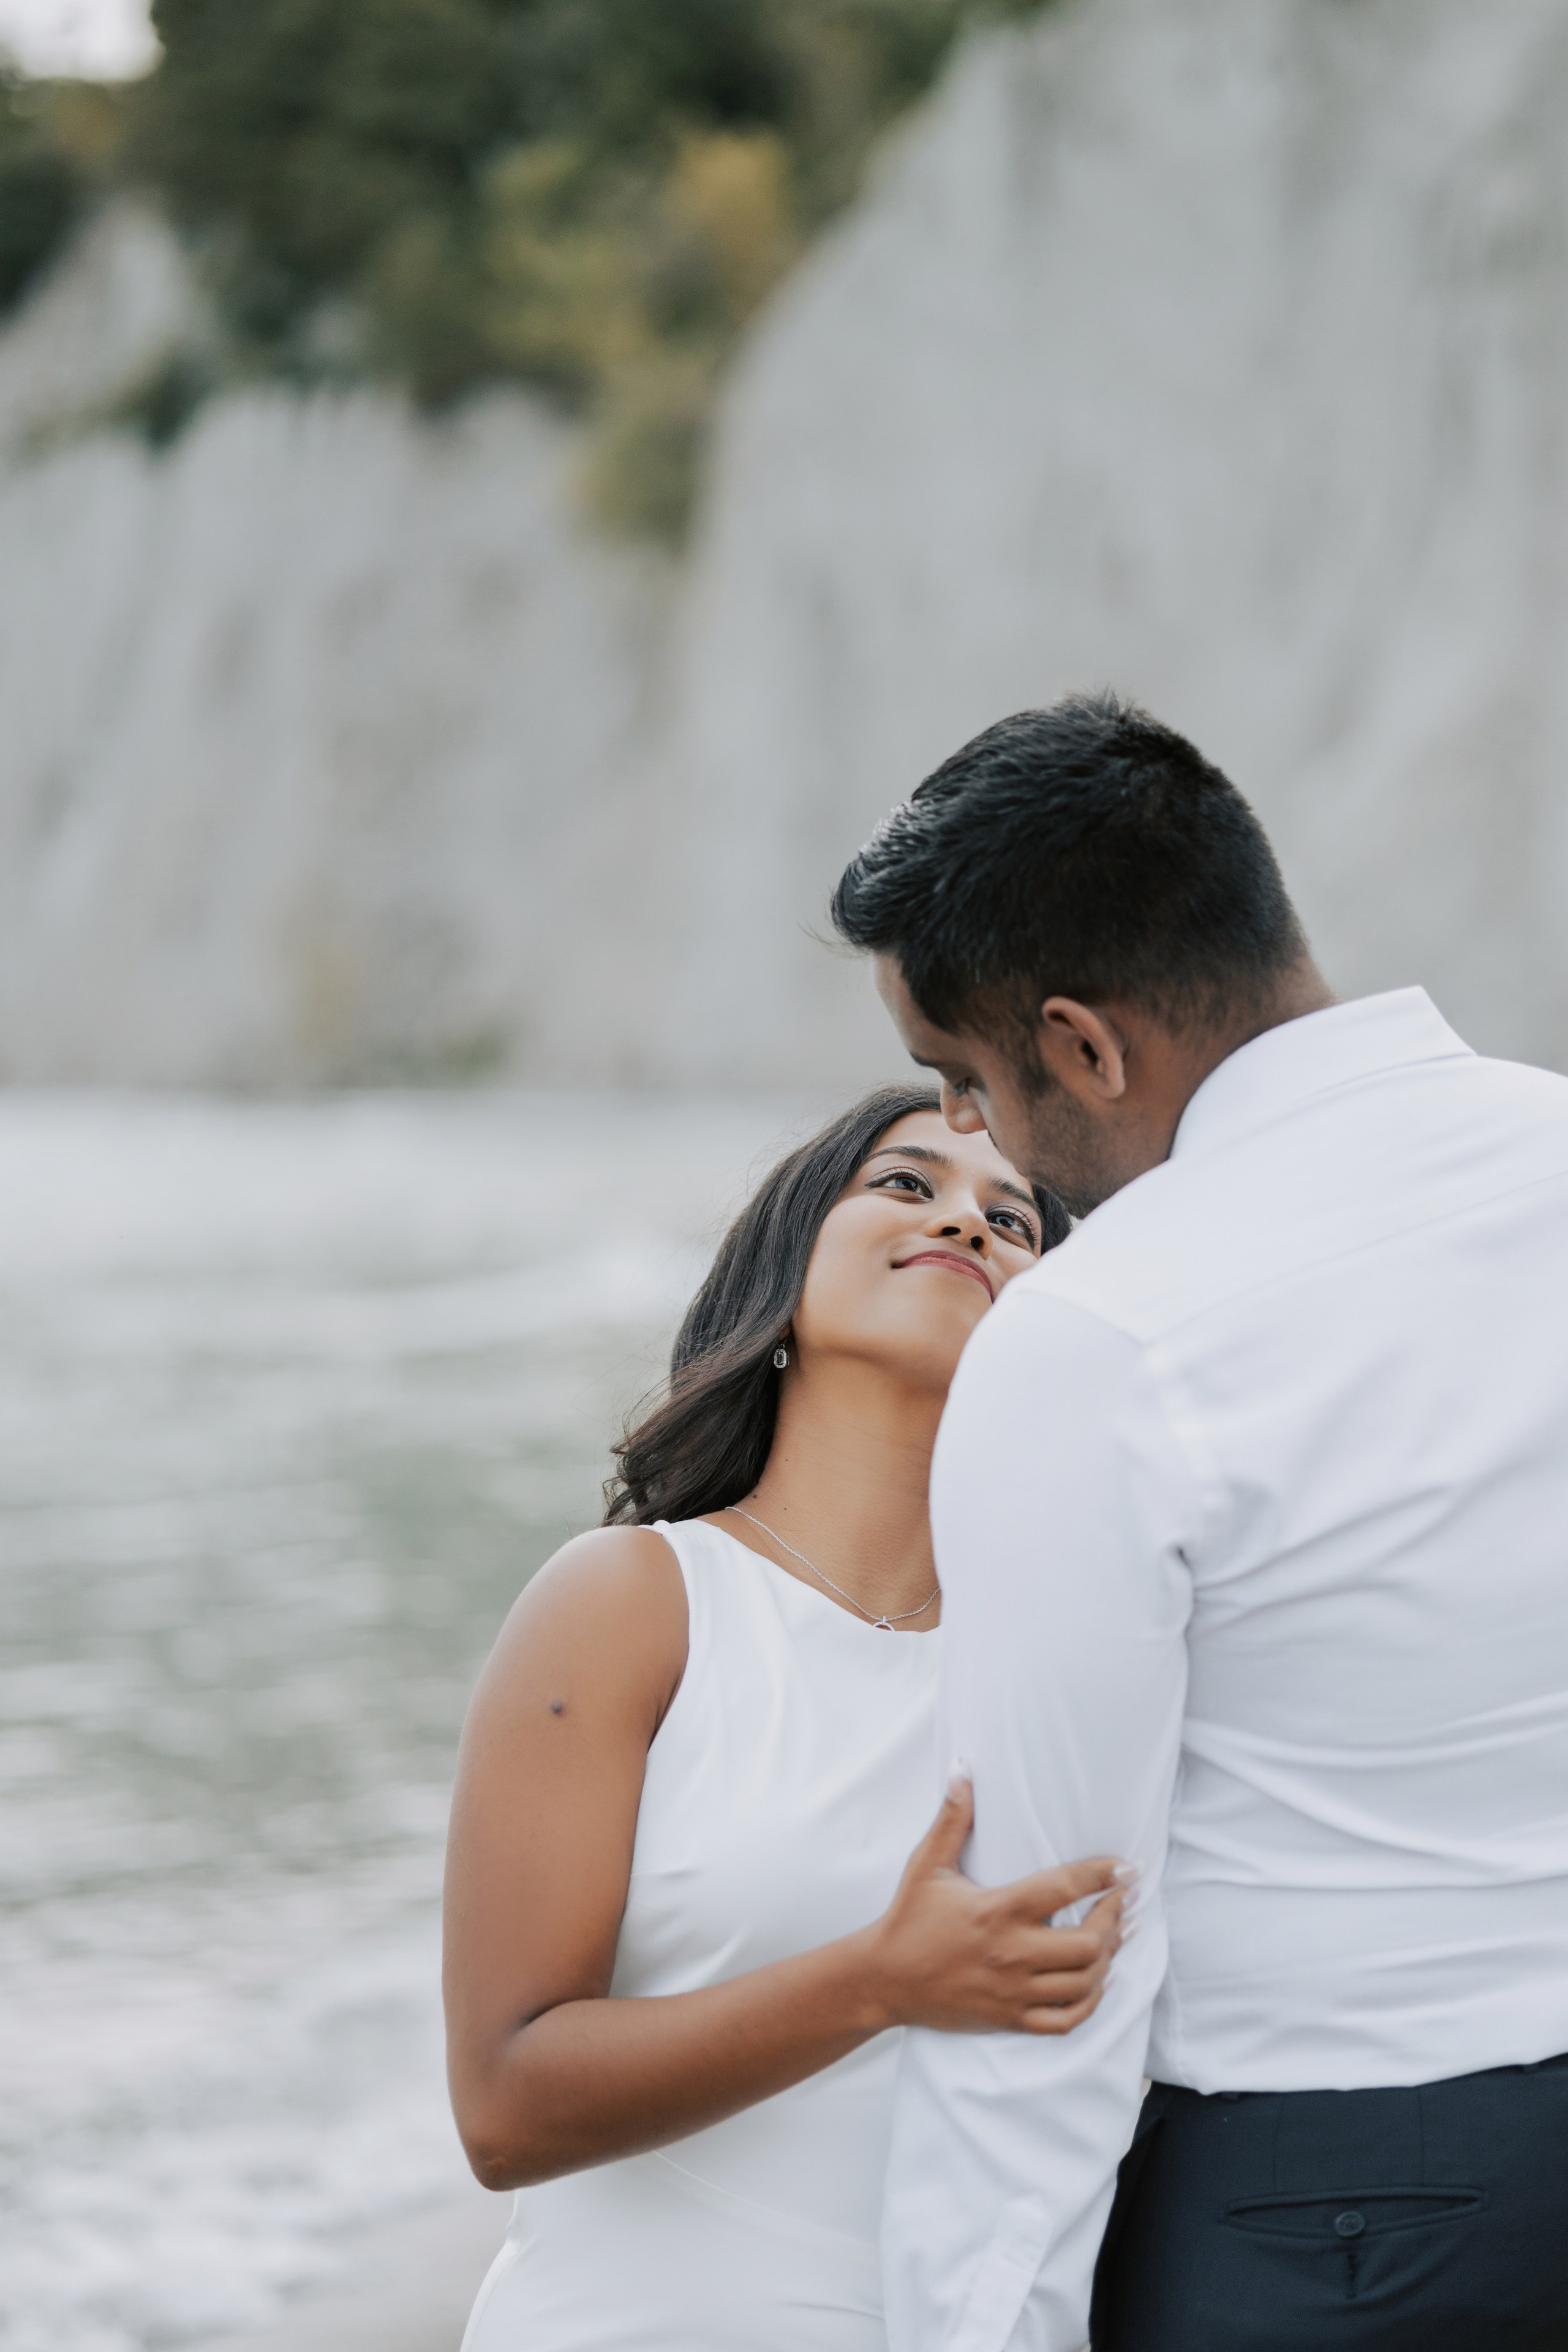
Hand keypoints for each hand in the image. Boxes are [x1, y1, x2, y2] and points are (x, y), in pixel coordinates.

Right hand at [861, 1776, 1126, 2035]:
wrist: (884, 1979)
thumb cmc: (909, 1918)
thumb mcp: (927, 1865)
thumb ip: (952, 1819)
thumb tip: (963, 1769)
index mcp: (995, 1910)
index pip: (1063, 1888)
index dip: (1102, 1876)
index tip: (1128, 1868)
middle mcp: (1010, 1953)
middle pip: (1086, 1944)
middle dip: (1114, 1920)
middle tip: (1123, 1902)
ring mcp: (1012, 1991)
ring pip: (1083, 1982)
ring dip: (1109, 1959)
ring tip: (1118, 1935)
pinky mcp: (1011, 2018)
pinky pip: (1067, 2020)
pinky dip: (1091, 2002)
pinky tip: (1098, 1980)